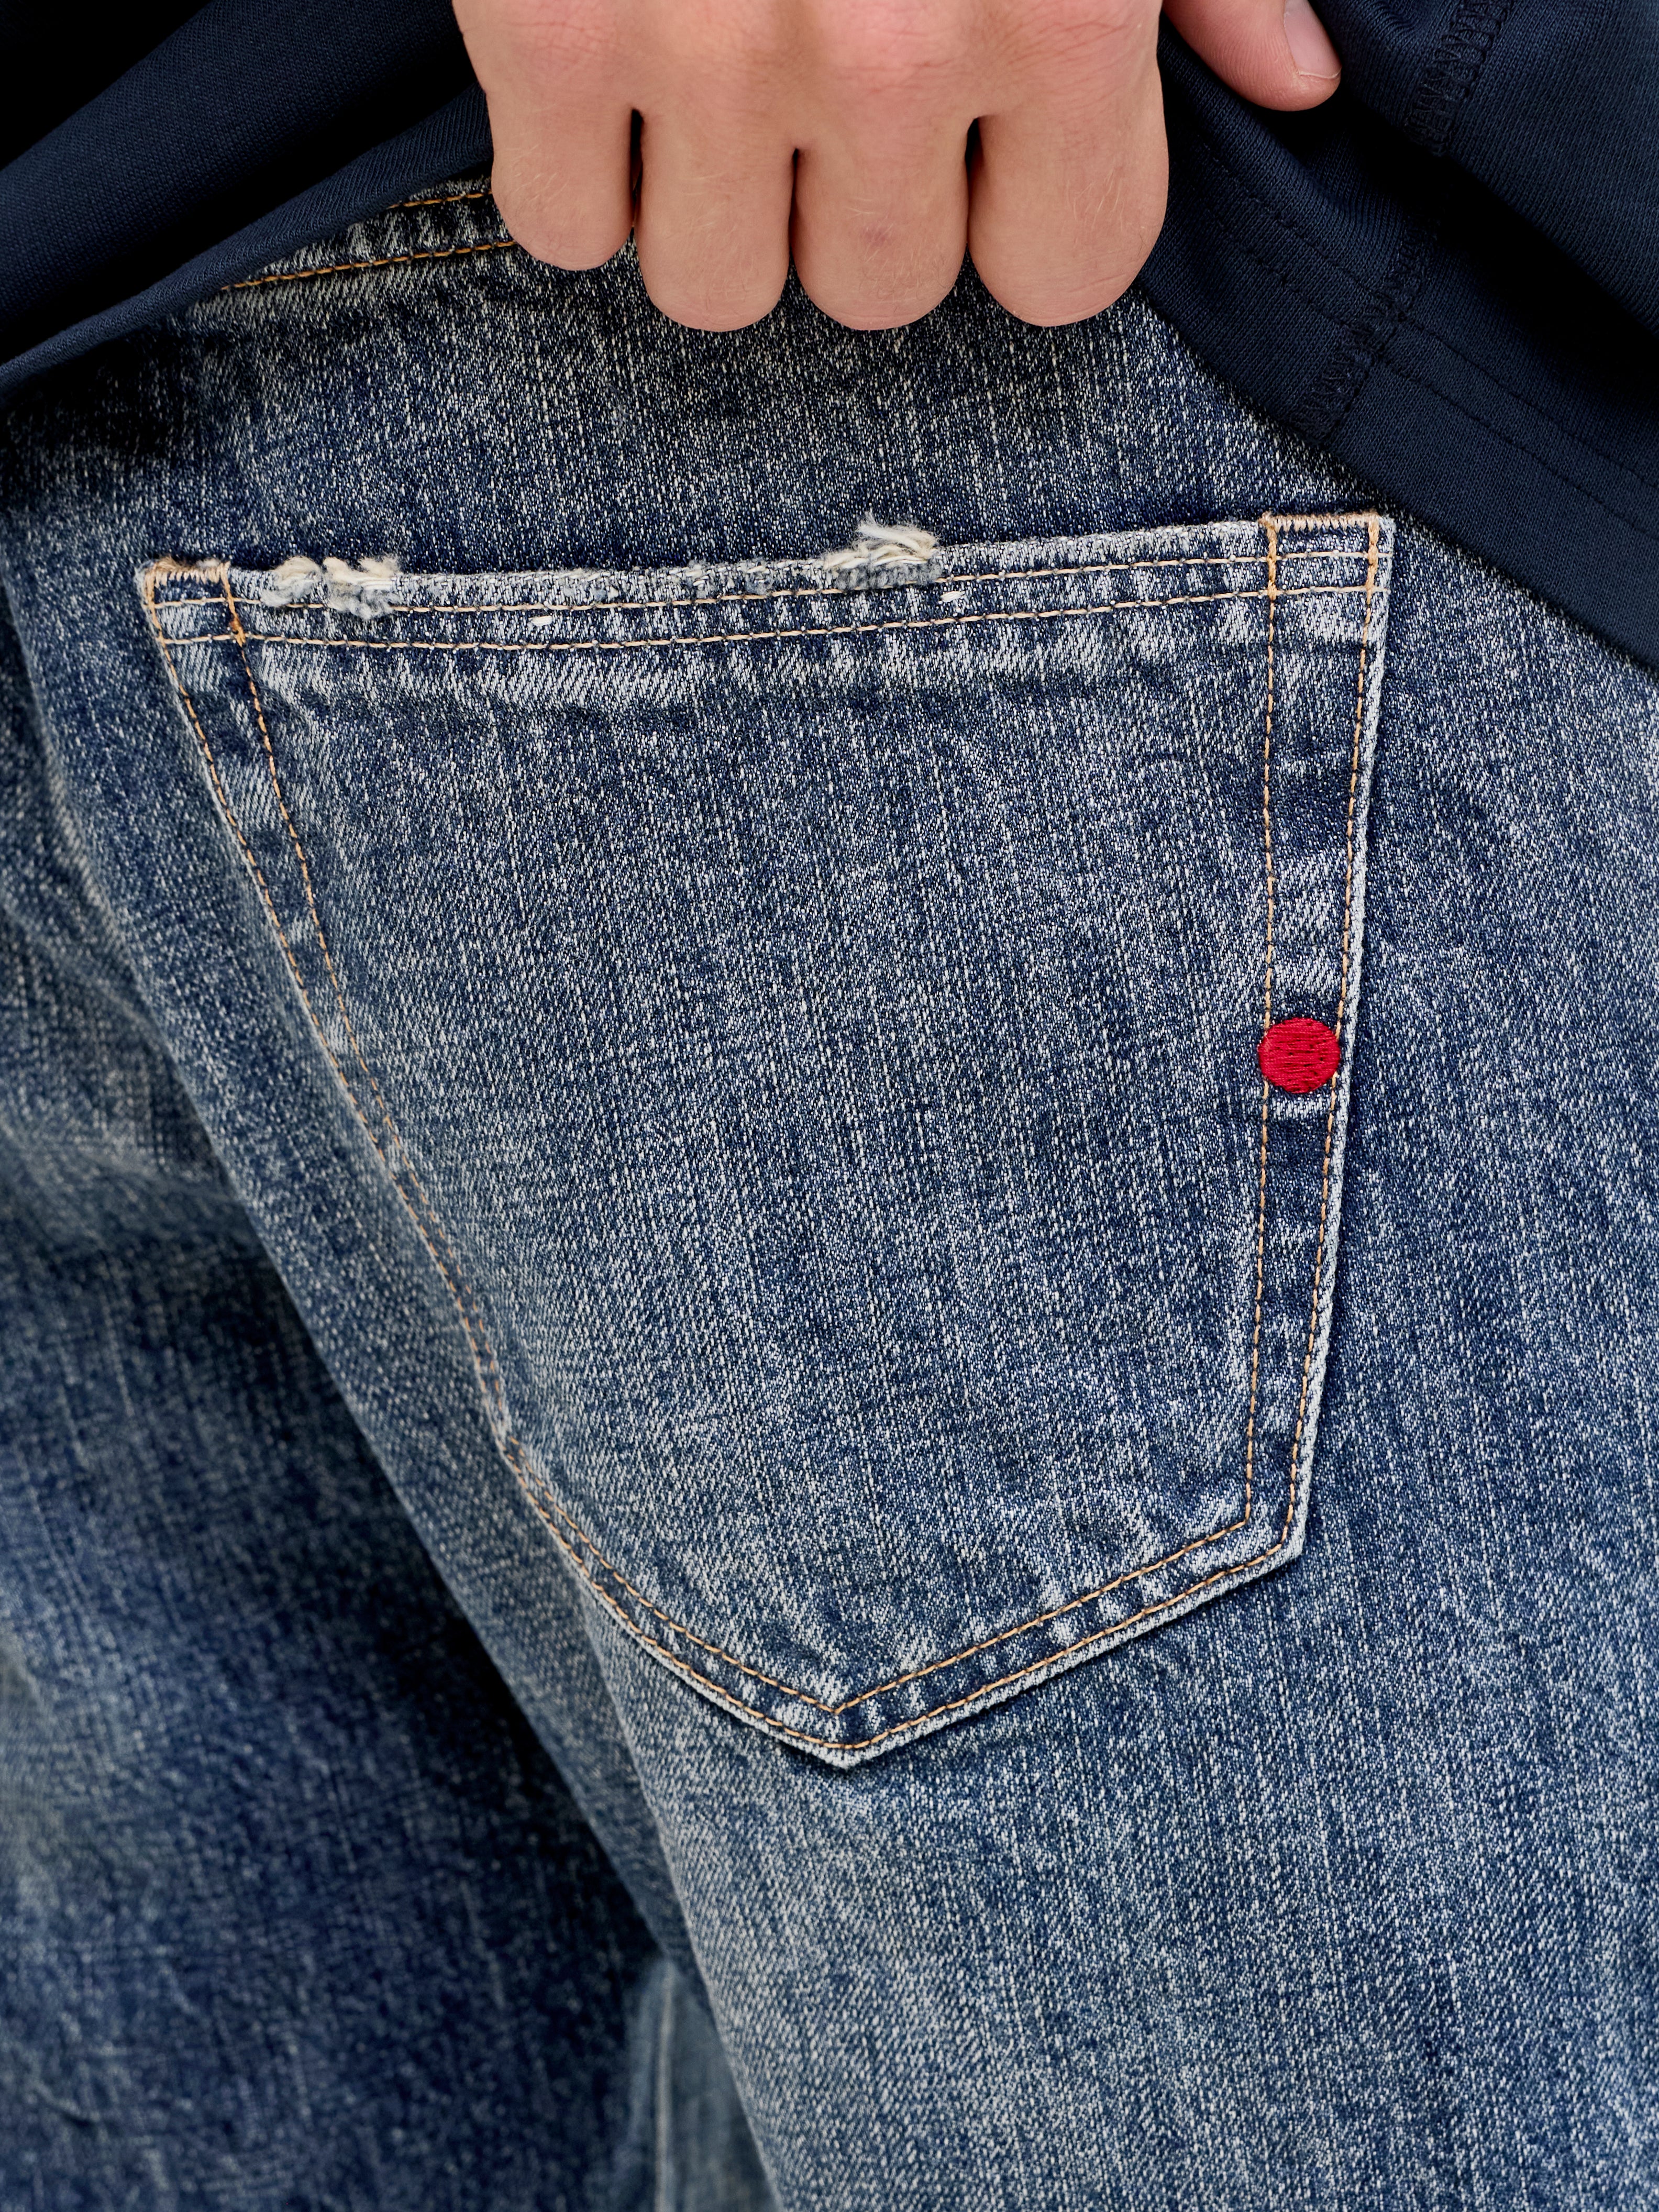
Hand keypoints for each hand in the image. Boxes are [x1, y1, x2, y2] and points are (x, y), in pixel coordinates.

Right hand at [452, 0, 1341, 332]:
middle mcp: (891, 53)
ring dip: (715, 202)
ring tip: (710, 59)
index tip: (984, 142)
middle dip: (860, 202)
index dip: (1022, 216)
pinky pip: (563, 226)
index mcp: (1058, 3)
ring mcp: (708, 50)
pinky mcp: (545, 25)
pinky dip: (576, 167)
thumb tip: (1294, 83)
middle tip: (826, 66)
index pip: (1063, 274)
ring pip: (717, 285)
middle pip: (883, 291)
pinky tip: (608, 56)